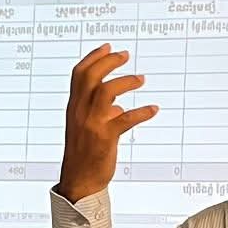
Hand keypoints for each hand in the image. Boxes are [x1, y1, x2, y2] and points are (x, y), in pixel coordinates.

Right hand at [57, 44, 157, 201]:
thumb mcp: (86, 129)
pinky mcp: (105, 138)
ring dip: (126, 82)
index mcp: (74, 107)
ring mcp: (92, 124)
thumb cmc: (84, 154)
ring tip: (141, 79)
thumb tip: (119, 106)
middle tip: (126, 55)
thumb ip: (100, 114)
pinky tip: (154, 109)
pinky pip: (126, 119)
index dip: (93, 57)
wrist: (79, 180)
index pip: (79, 74)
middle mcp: (80, 112)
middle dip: (109, 62)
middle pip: (91, 76)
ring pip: (106, 92)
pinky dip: (142, 112)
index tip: (107, 47)